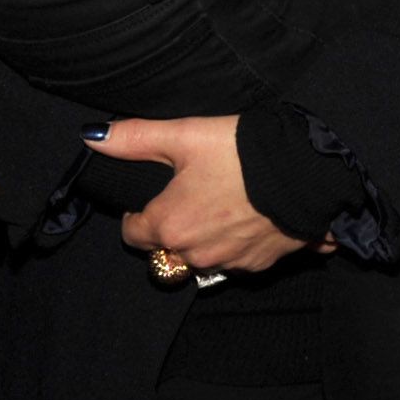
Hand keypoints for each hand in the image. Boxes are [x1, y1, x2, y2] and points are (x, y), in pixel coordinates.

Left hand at [95, 115, 315, 273]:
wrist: (307, 169)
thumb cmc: (243, 152)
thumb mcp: (185, 135)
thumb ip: (135, 138)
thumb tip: (92, 137)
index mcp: (170, 224)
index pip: (133, 235)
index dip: (138, 216)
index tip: (152, 200)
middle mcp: (195, 252)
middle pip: (168, 249)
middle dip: (173, 228)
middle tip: (192, 194)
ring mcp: (229, 262)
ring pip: (202, 257)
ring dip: (205, 239)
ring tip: (223, 203)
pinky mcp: (259, 264)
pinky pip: (236, 260)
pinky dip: (238, 243)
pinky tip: (251, 216)